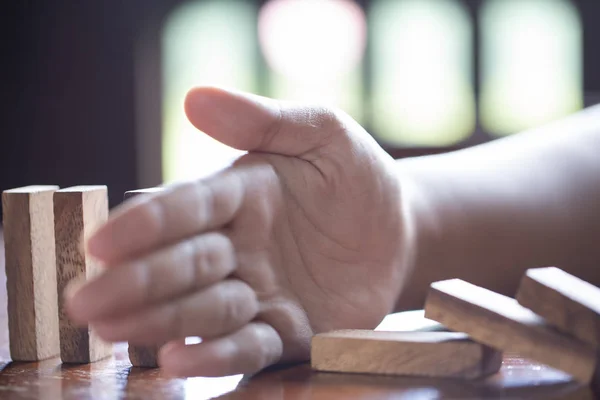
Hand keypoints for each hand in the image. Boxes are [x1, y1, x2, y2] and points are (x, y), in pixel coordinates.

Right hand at [65, 87, 412, 376]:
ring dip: (161, 320)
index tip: (102, 241)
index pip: (184, 207)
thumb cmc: (355, 175)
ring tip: (117, 330)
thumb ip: (264, 120)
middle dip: (136, 282)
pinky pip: (248, 346)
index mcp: (238, 194)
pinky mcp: (287, 330)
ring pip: (203, 309)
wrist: (396, 230)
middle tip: (87, 301)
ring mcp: (259, 291)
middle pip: (181, 264)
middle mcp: (237, 246)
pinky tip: (180, 361)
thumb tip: (196, 97)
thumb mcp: (321, 133)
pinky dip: (216, 355)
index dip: (145, 223)